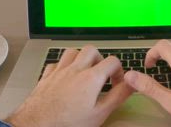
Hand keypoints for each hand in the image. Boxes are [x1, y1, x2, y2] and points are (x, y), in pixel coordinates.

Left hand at [7, 46, 132, 126]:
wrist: (38, 124)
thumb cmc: (67, 123)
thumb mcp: (100, 114)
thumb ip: (118, 96)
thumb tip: (131, 84)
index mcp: (91, 77)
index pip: (113, 61)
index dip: (119, 71)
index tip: (116, 83)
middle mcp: (75, 69)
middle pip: (91, 50)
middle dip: (99, 59)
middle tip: (101, 74)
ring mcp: (59, 71)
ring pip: (72, 52)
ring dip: (80, 58)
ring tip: (84, 72)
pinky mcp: (46, 76)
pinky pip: (56, 63)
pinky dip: (63, 66)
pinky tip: (65, 77)